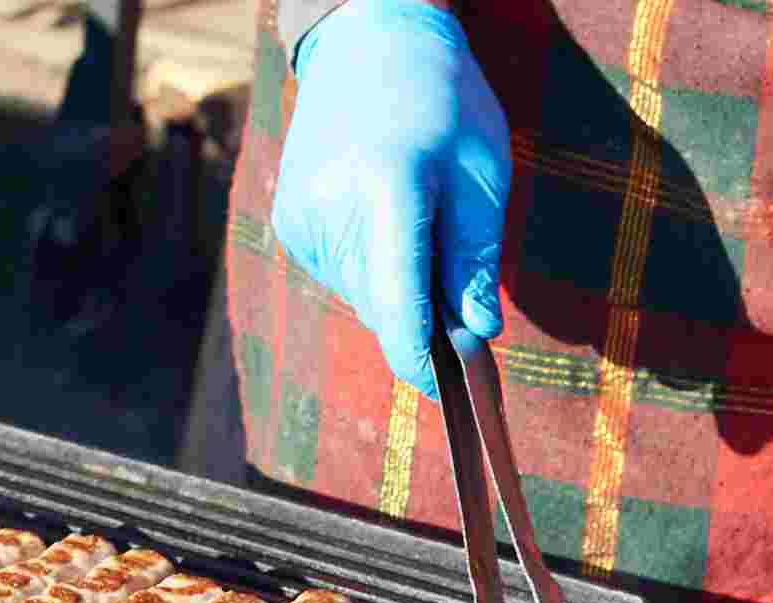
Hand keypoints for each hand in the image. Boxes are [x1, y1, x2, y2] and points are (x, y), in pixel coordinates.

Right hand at [271, 0, 509, 394]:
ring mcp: (300, 221)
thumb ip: (475, 257)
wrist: (367, 40)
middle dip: (426, 319)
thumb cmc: (443, 99)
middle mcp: (330, 211)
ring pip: (363, 296)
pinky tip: (386, 217)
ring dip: (400, 289)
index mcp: (387, 190)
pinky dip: (373, 269)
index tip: (451, 392)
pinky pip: (341, 275)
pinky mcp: (289, 225)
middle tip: (463, 296)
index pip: (400, 304)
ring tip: (420, 225)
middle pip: (385, 308)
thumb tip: (478, 333)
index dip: (425, 359)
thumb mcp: (483, 171)